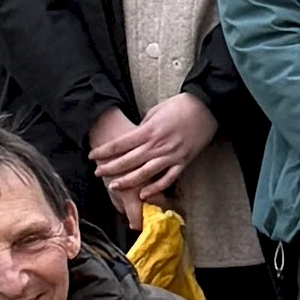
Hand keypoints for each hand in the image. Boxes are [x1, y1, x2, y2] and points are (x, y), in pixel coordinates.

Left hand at [87, 94, 209, 208]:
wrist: (206, 108)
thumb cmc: (180, 106)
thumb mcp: (156, 112)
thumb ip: (144, 127)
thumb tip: (134, 137)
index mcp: (148, 131)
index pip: (120, 144)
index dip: (104, 151)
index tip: (93, 156)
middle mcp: (157, 145)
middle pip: (128, 160)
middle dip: (110, 168)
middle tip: (98, 173)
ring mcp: (171, 155)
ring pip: (145, 173)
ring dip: (128, 181)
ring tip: (114, 186)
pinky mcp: (183, 162)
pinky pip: (167, 178)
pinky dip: (155, 188)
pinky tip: (143, 194)